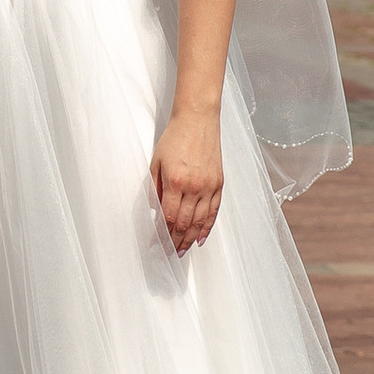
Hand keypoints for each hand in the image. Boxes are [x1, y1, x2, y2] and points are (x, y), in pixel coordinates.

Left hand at [151, 108, 222, 254]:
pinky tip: (200, 238)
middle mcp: (193, 186)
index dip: (161, 235)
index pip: (167, 218)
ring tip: (182, 251)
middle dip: (175, 242)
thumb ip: (155, 188)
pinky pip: (213, 211)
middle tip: (168, 254)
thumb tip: (155, 211)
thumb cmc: (174, 137)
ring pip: (199, 221)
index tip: (155, 244)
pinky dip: (207, 227)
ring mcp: (208, 186)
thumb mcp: (156, 162)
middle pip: (183, 224)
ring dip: (190, 239)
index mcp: (175, 181)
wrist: (197, 119)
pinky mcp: (219, 183)